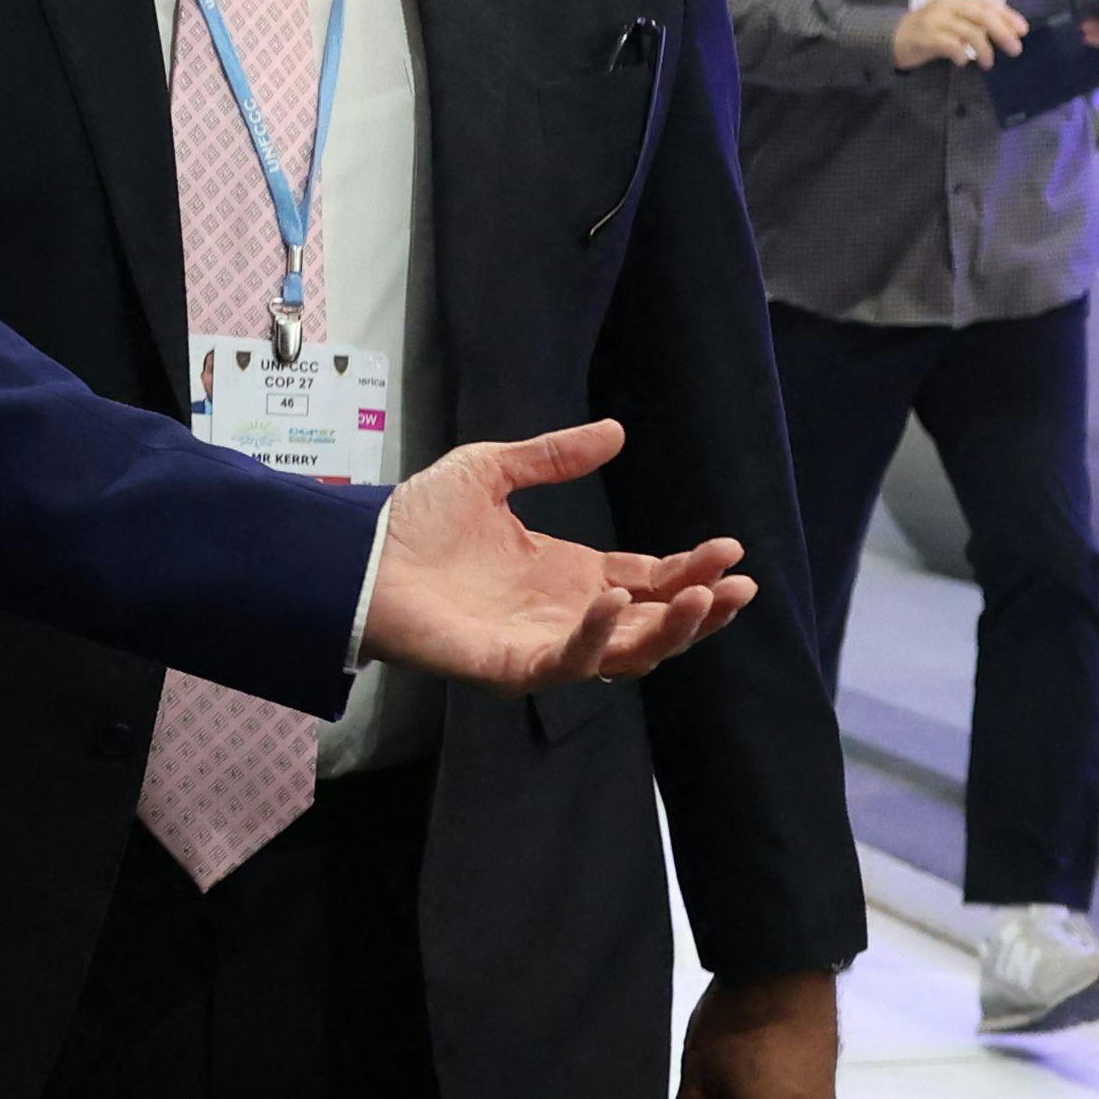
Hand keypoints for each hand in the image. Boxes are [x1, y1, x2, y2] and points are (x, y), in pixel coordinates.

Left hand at [358, 420, 755, 689]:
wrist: (358, 555)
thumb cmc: (416, 522)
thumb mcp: (492, 471)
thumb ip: (553, 457)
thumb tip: (616, 431)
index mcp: (568, 575)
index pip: (649, 581)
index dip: (690, 569)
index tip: (730, 548)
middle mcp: (563, 615)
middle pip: (653, 625)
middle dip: (702, 608)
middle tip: (741, 584)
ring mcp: (540, 644)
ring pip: (626, 655)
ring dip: (671, 630)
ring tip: (705, 597)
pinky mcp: (510, 667)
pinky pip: (567, 663)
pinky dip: (597, 636)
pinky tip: (618, 601)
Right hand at [890, 0, 1028, 70]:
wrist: (890, 37)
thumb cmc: (927, 30)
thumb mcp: (952, 20)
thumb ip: (972, 22)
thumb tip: (1003, 32)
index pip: (989, 4)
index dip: (1008, 16)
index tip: (1022, 31)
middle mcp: (948, 5)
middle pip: (983, 16)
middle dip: (1003, 32)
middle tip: (1015, 49)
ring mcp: (936, 20)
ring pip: (971, 32)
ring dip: (985, 49)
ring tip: (988, 63)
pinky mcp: (925, 36)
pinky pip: (952, 45)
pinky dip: (962, 54)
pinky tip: (963, 62)